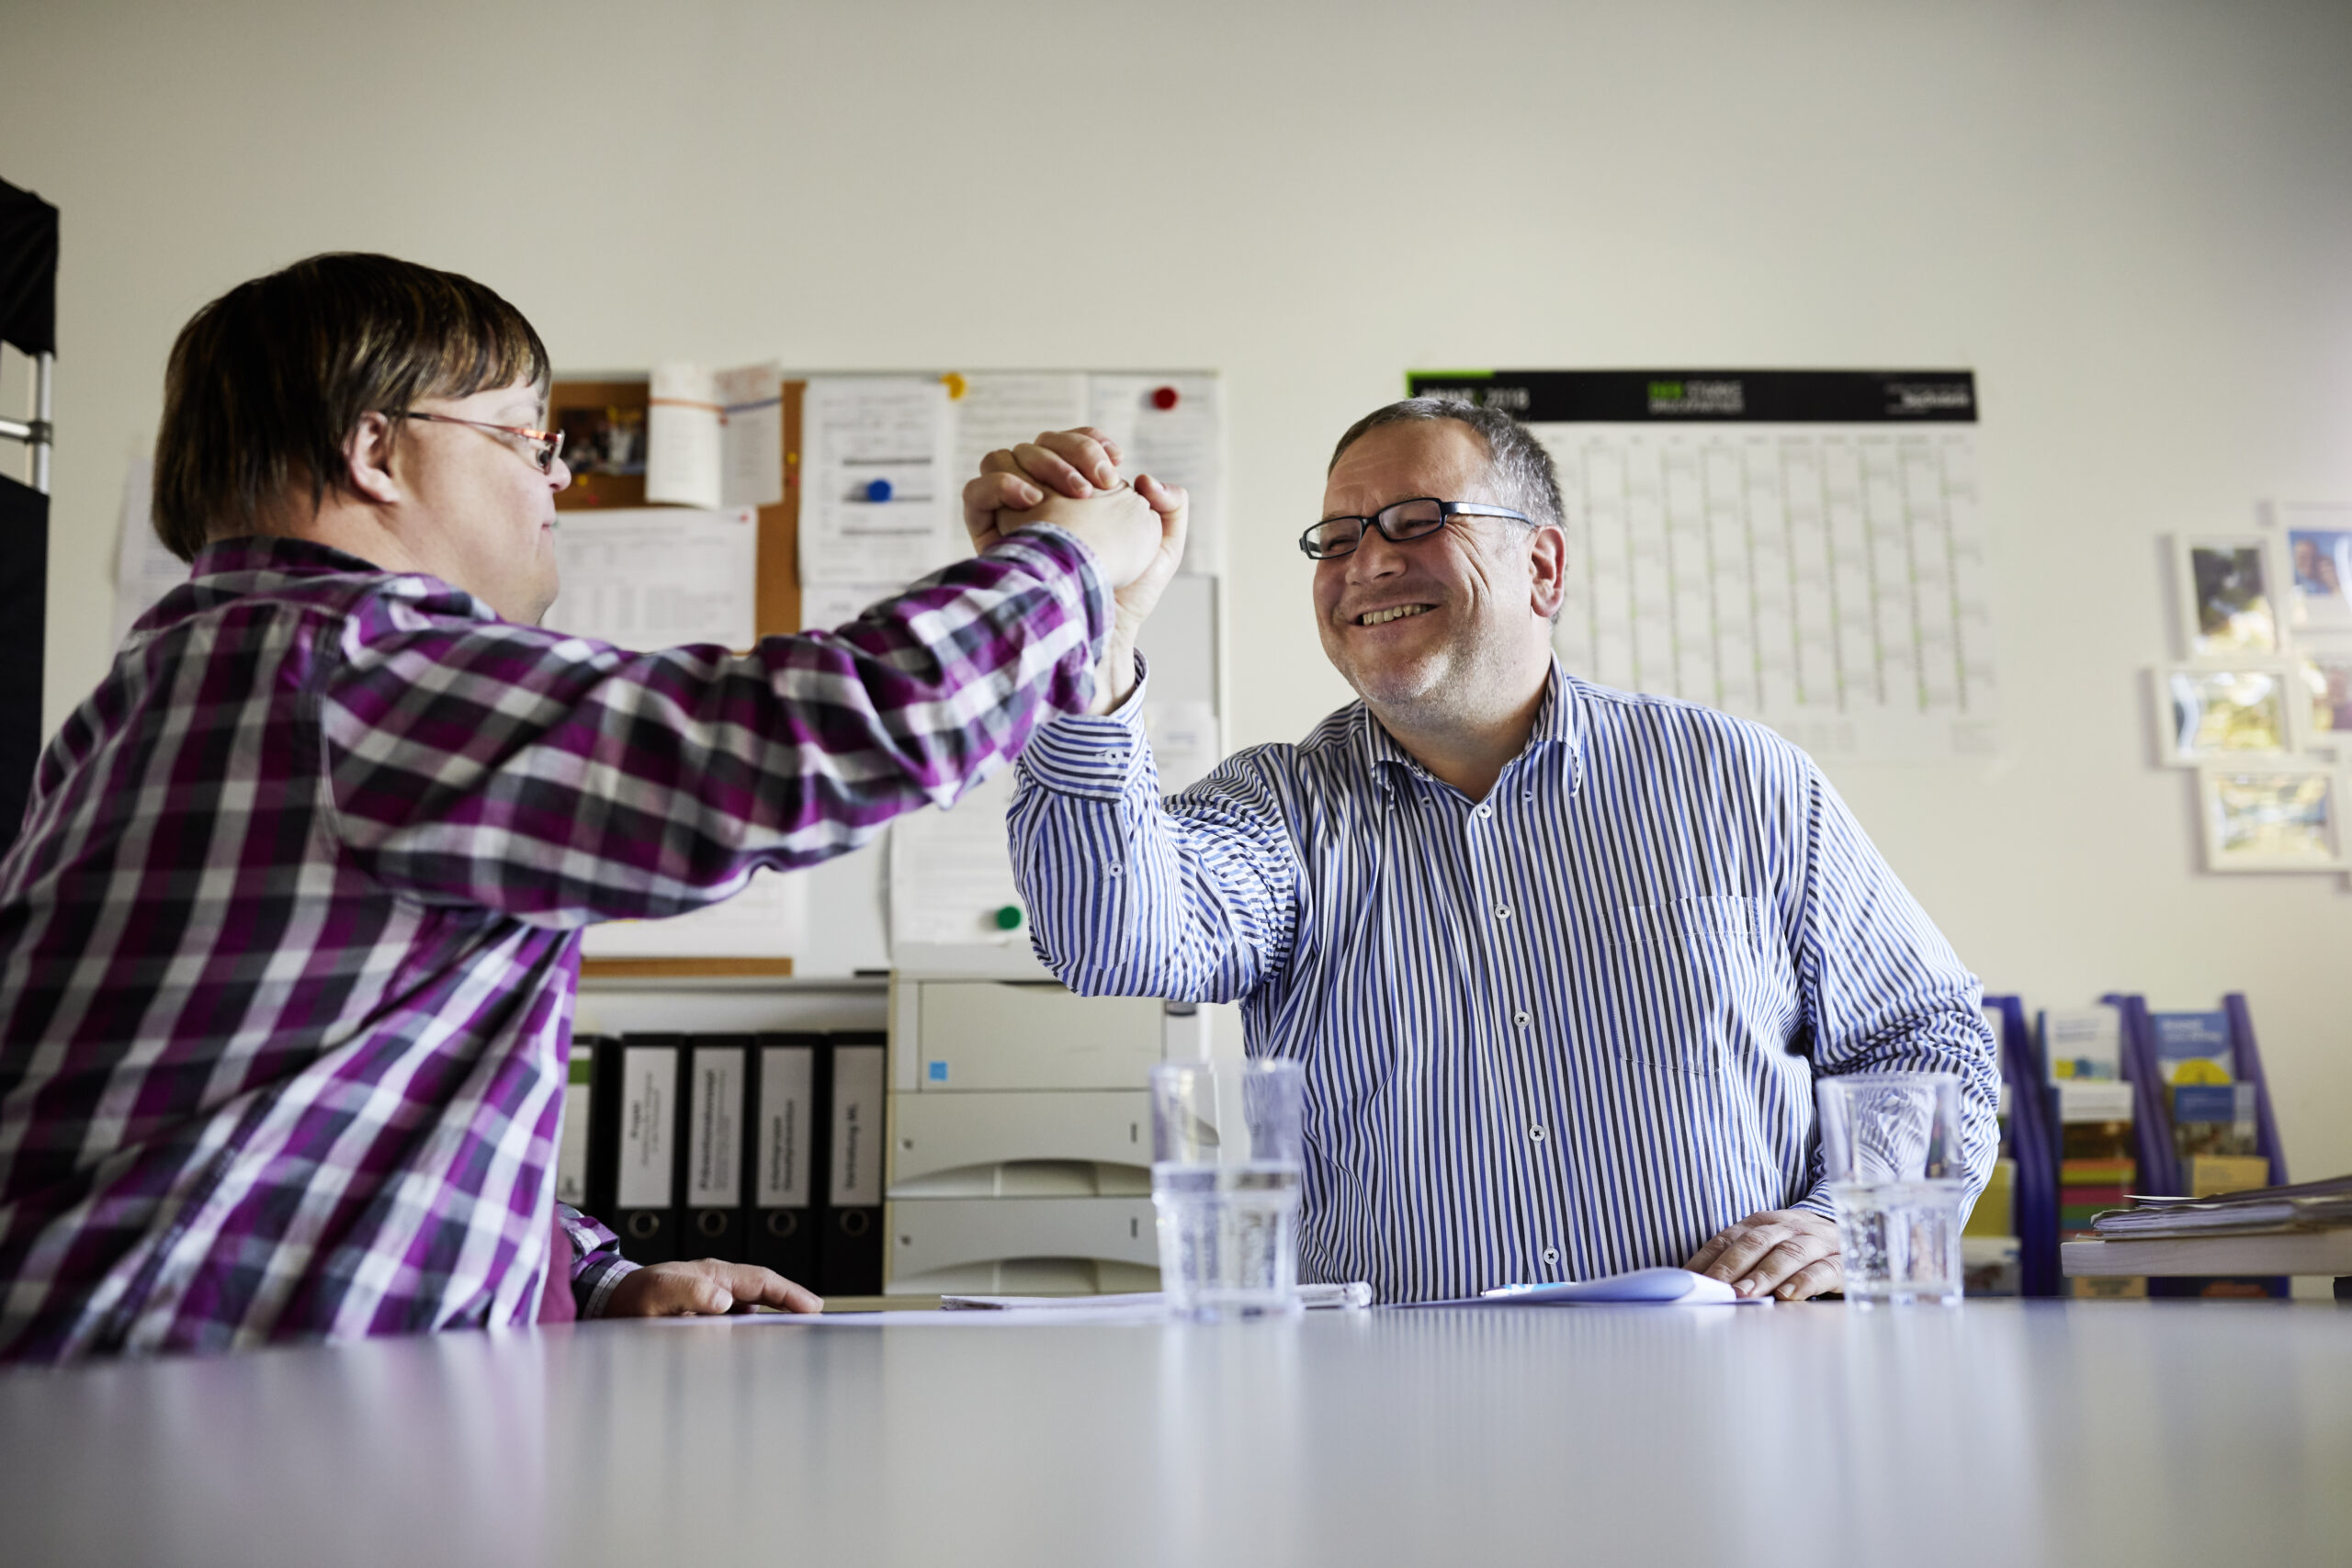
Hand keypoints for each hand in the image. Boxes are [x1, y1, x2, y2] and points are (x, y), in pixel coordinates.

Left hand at [600, 1258, 822, 1316]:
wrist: (606, 1305)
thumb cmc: (630, 1298)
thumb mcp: (656, 1291)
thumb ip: (688, 1291)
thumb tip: (725, 1299)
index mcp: (712, 1274)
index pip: (761, 1281)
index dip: (789, 1293)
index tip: (814, 1307)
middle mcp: (717, 1285)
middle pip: (764, 1292)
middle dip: (792, 1304)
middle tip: (818, 1322)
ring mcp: (712, 1301)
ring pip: (754, 1308)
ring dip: (776, 1319)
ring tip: (796, 1337)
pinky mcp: (704, 1318)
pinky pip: (738, 1323)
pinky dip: (755, 1332)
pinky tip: (758, 1349)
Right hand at [972, 429, 1188, 712]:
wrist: (1099, 629)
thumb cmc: (1127, 593)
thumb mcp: (1164, 547)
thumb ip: (1172, 505)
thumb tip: (1144, 478)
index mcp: (1074, 492)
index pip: (1069, 443)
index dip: (1088, 440)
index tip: (1115, 460)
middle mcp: (1039, 497)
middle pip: (1039, 443)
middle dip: (1073, 451)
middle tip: (1101, 481)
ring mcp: (1010, 513)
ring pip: (1004, 457)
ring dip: (1041, 463)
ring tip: (1073, 493)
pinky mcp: (988, 535)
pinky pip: (975, 491)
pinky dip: (1000, 484)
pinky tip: (1032, 500)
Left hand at [1684, 1208, 1841, 1299]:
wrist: (1860, 1235)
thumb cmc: (1803, 1251)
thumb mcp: (1770, 1249)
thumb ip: (1740, 1263)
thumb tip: (1699, 1285)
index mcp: (1764, 1222)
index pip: (1729, 1238)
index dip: (1707, 1259)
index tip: (1689, 1281)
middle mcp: (1789, 1227)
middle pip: (1756, 1243)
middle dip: (1732, 1266)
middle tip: (1715, 1289)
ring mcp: (1818, 1241)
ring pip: (1787, 1254)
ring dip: (1763, 1275)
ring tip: (1745, 1295)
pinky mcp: (1843, 1262)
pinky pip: (1824, 1269)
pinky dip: (1805, 1281)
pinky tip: (1789, 1295)